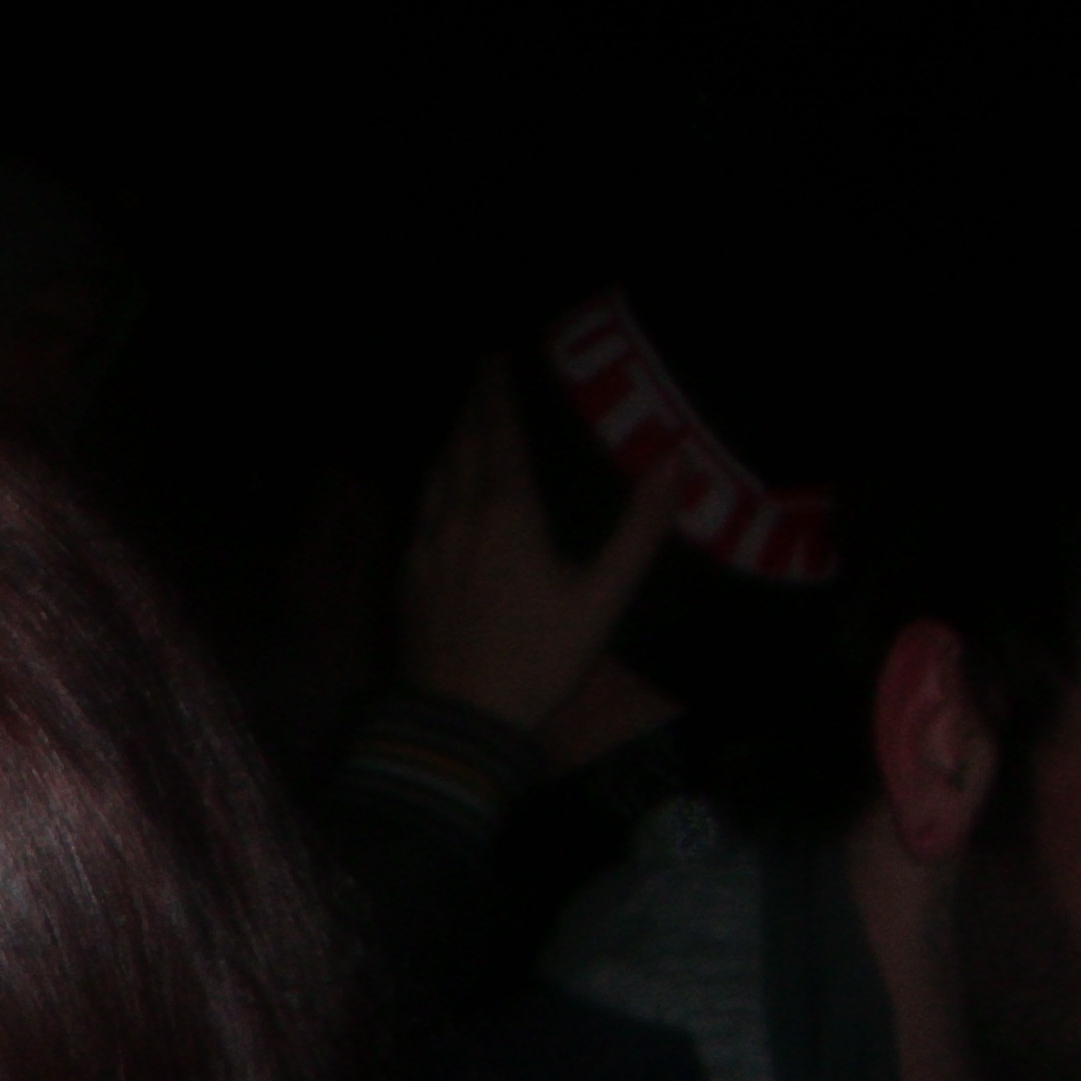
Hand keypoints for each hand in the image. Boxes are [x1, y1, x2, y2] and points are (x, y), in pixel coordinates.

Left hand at [399, 359, 678, 731]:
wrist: (458, 718)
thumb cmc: (537, 659)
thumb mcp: (603, 596)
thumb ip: (639, 528)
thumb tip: (673, 464)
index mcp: (506, 515)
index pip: (500, 437)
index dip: (498, 396)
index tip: (496, 362)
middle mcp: (457, 519)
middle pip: (461, 448)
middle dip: (472, 409)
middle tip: (480, 378)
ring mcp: (425, 548)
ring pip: (434, 478)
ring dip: (449, 442)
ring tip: (463, 422)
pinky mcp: (407, 577)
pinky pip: (419, 512)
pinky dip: (432, 484)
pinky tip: (437, 491)